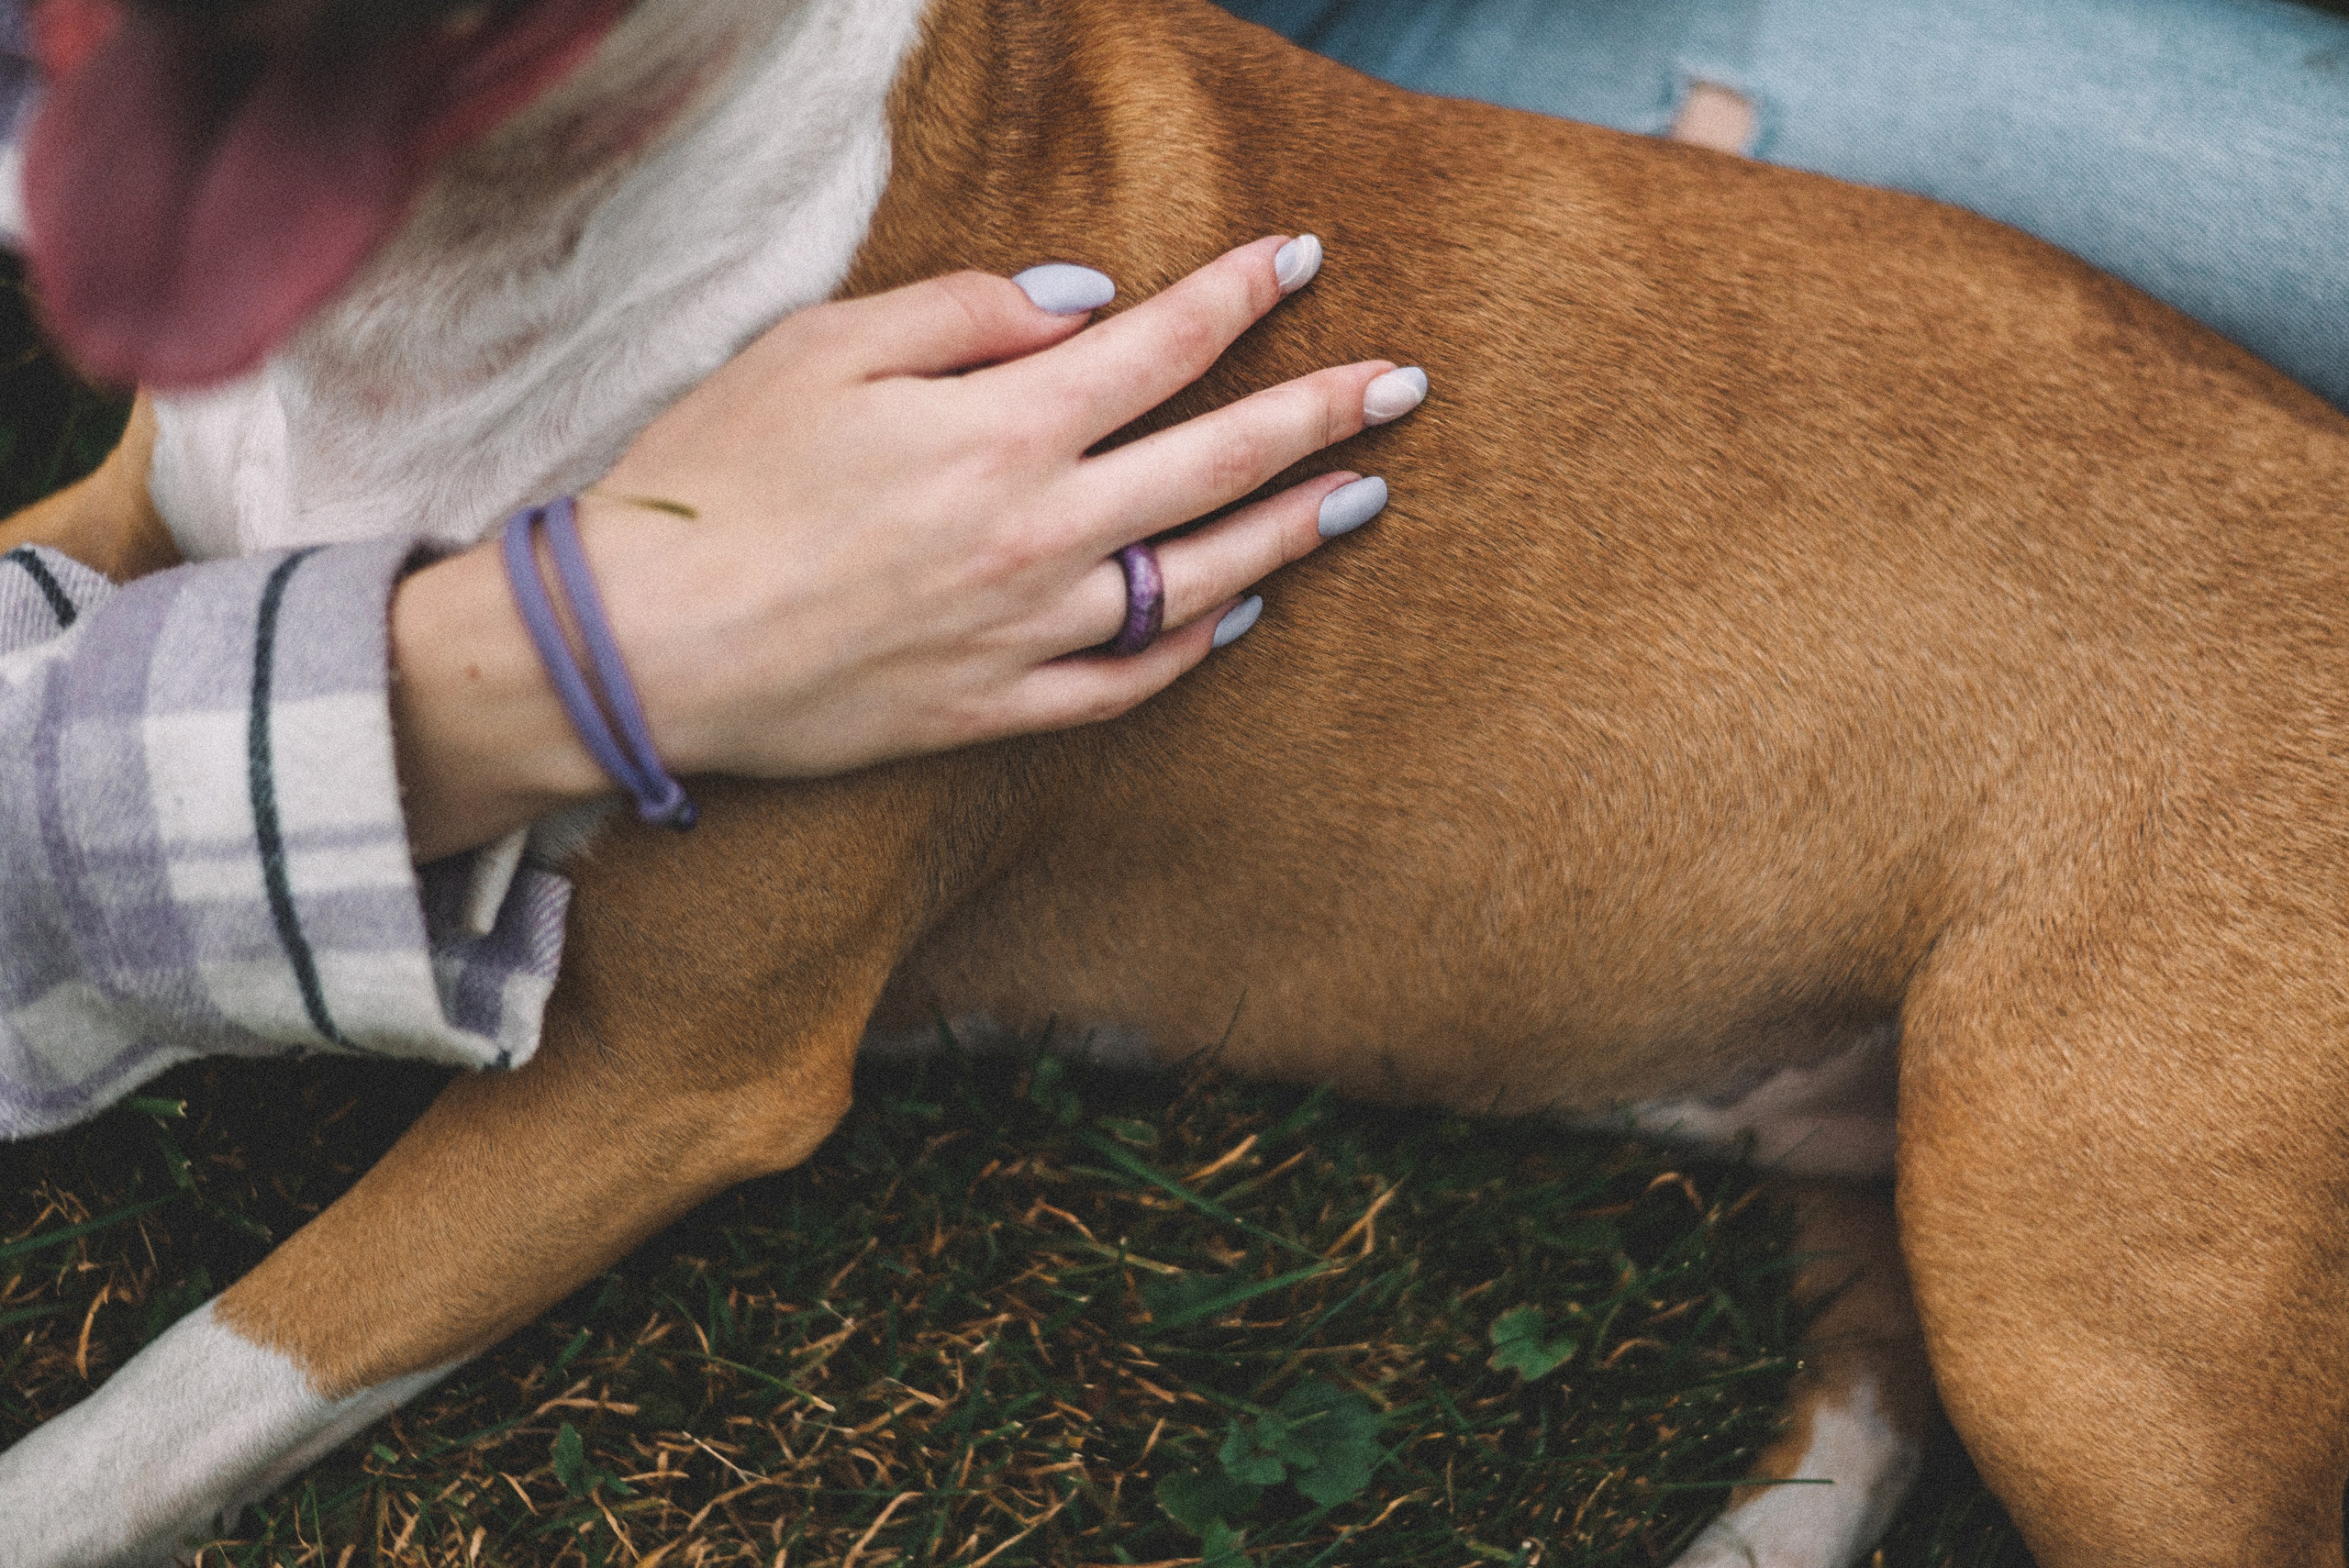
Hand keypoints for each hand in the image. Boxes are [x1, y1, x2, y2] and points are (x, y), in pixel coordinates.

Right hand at [391, 235, 1422, 858]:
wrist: (641, 646)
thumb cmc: (712, 479)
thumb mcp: (821, 346)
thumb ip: (967, 312)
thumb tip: (1089, 301)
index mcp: (1000, 427)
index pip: (1161, 344)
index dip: (1242, 293)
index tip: (1305, 258)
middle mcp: (1040, 532)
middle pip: (1216, 460)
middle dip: (1321, 411)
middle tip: (1401, 385)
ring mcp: (1027, 631)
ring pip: (1201, 578)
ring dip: (1293, 530)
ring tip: (1364, 496)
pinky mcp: (996, 709)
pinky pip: (1128, 682)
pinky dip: (1196, 647)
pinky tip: (1243, 614)